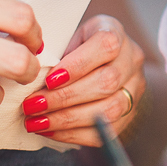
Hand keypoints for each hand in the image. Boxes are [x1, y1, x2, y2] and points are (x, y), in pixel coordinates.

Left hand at [20, 14, 146, 145]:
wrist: (106, 62)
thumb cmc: (79, 47)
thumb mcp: (69, 38)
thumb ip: (57, 53)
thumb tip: (31, 77)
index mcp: (115, 32)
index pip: (105, 46)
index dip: (77, 65)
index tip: (49, 80)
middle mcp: (132, 59)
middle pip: (107, 82)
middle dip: (65, 97)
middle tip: (33, 105)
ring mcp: (135, 88)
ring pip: (109, 110)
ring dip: (68, 119)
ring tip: (38, 122)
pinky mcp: (130, 113)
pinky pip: (105, 131)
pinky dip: (74, 134)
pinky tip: (51, 130)